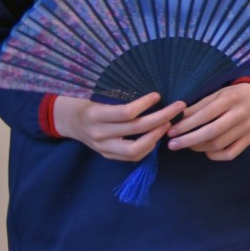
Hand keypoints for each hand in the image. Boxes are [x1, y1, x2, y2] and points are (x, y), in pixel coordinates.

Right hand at [53, 92, 184, 162]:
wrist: (71, 122)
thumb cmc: (90, 104)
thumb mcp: (99, 97)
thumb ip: (120, 99)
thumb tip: (154, 94)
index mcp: (95, 115)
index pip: (125, 112)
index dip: (144, 104)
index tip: (158, 95)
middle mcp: (99, 133)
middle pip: (136, 129)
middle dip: (161, 118)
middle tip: (178, 107)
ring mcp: (103, 148)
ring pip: (136, 149)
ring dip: (157, 136)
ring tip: (168, 124)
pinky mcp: (108, 156)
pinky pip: (133, 157)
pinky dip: (149, 147)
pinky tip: (157, 136)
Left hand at [166, 82, 249, 159]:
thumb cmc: (233, 95)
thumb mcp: (216, 94)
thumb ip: (198, 106)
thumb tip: (177, 118)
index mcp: (230, 99)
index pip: (205, 115)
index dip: (186, 125)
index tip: (171, 131)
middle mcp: (240, 114)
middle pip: (212, 132)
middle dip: (189, 140)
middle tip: (173, 145)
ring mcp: (247, 128)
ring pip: (220, 144)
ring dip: (199, 147)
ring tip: (187, 145)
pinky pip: (231, 153)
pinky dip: (216, 155)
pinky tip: (206, 151)